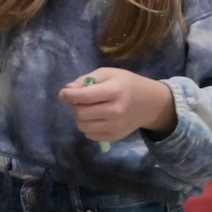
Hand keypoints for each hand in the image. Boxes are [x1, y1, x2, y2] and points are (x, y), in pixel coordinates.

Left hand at [59, 68, 175, 144]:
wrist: (149, 103)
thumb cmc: (126, 84)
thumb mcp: (109, 73)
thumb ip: (87, 80)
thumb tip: (68, 90)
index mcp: (115, 91)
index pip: (86, 96)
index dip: (70, 95)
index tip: (63, 93)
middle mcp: (116, 111)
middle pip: (82, 113)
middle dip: (74, 106)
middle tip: (76, 100)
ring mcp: (116, 126)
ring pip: (83, 126)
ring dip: (79, 117)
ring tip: (86, 108)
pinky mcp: (115, 137)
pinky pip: (90, 135)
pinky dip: (87, 126)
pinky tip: (94, 118)